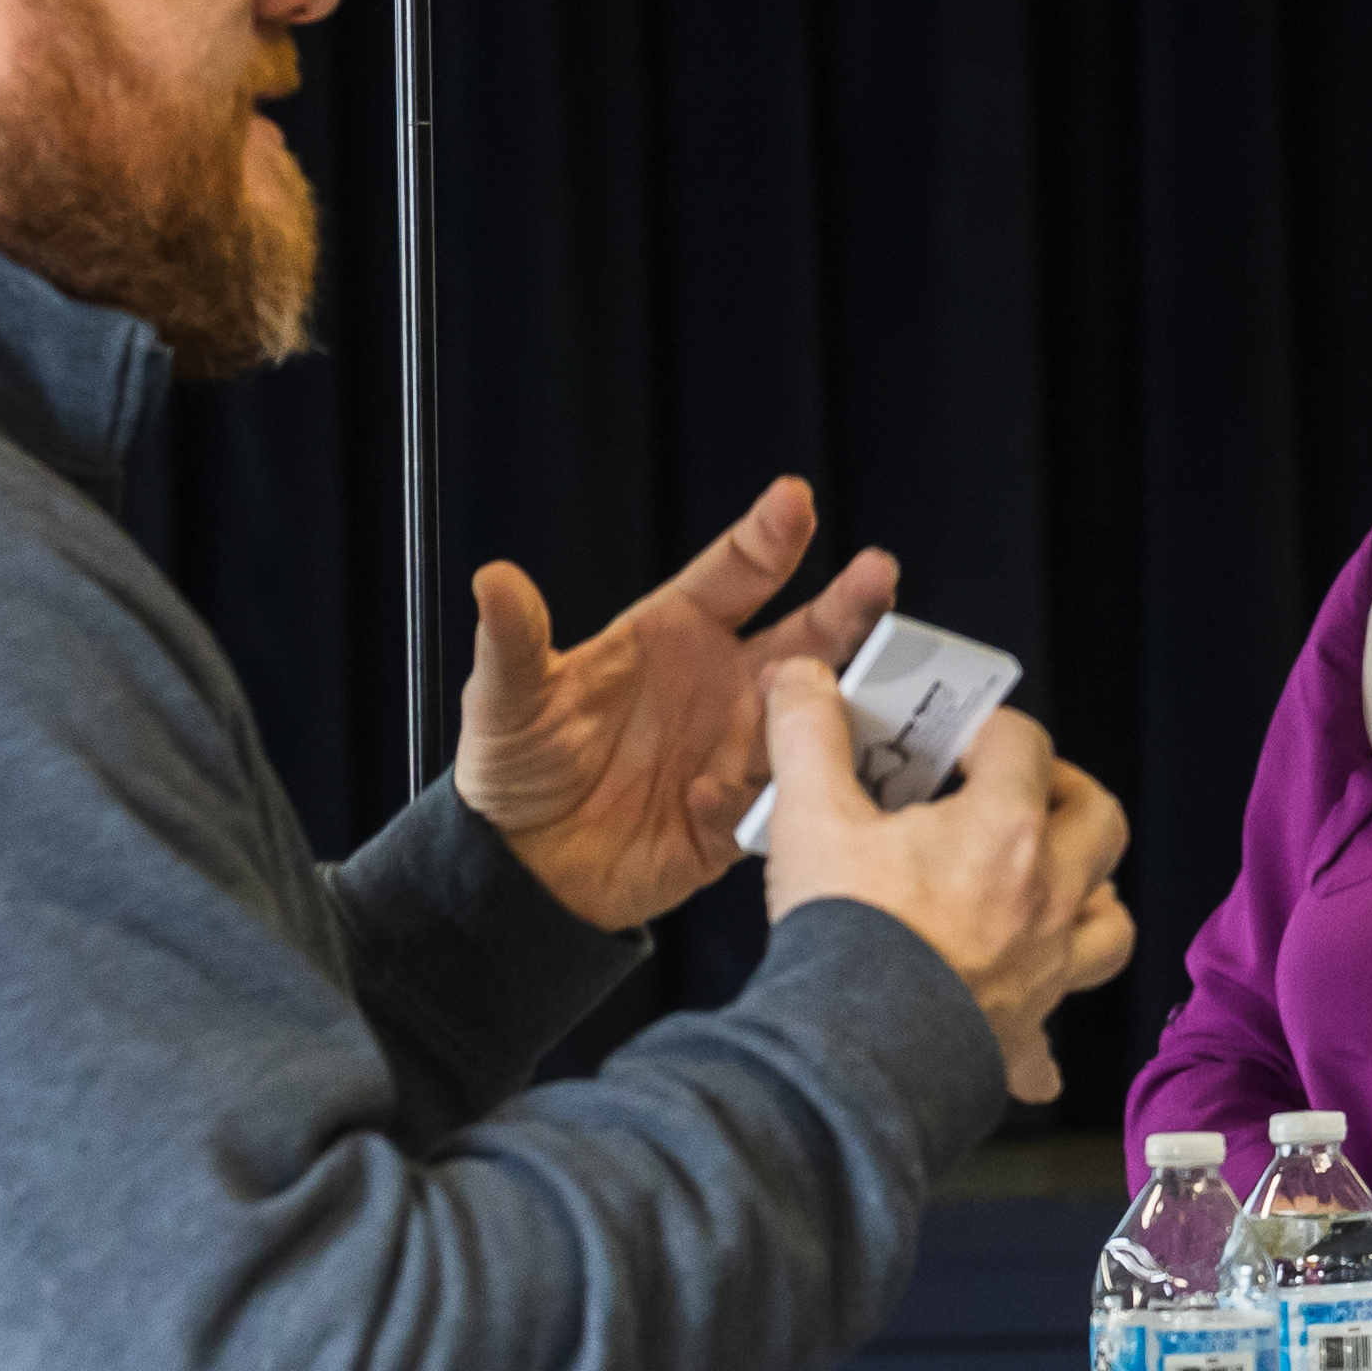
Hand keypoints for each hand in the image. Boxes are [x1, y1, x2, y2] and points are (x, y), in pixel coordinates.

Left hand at [453, 478, 901, 929]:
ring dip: (830, 701)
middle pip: (804, 635)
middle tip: (878, 575)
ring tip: (835, 691)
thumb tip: (493, 579)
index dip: (768, 539)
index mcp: (675, 635)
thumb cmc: (517, 767)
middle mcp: (723, 684)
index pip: (736, 575)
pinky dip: (754, 795)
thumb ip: (515, 642)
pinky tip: (711, 794)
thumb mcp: (507, 701)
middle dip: (847, 606)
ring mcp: (738, 747)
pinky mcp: (741, 815)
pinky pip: (770, 801)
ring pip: (811, 715)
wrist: (523, 868)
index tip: (794, 502)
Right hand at [754, 663, 1129, 1102]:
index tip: (956, 741)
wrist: (847, 1055)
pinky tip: (1017, 1031)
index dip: (993, 729)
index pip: (1026, 745)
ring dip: (1091, 901)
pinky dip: (1040, 1035)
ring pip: (1108, 924)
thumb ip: (808, 737)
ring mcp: (1043, 969)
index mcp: (1004, 831)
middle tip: (1019, 793)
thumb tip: (802, 677)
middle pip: (1099, 821)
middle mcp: (1045, 897)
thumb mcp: (810, 818)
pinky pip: (1049, 1043)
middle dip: (1066, 796)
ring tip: (1051, 892)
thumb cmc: (841, 932)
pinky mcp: (1020, 1036)